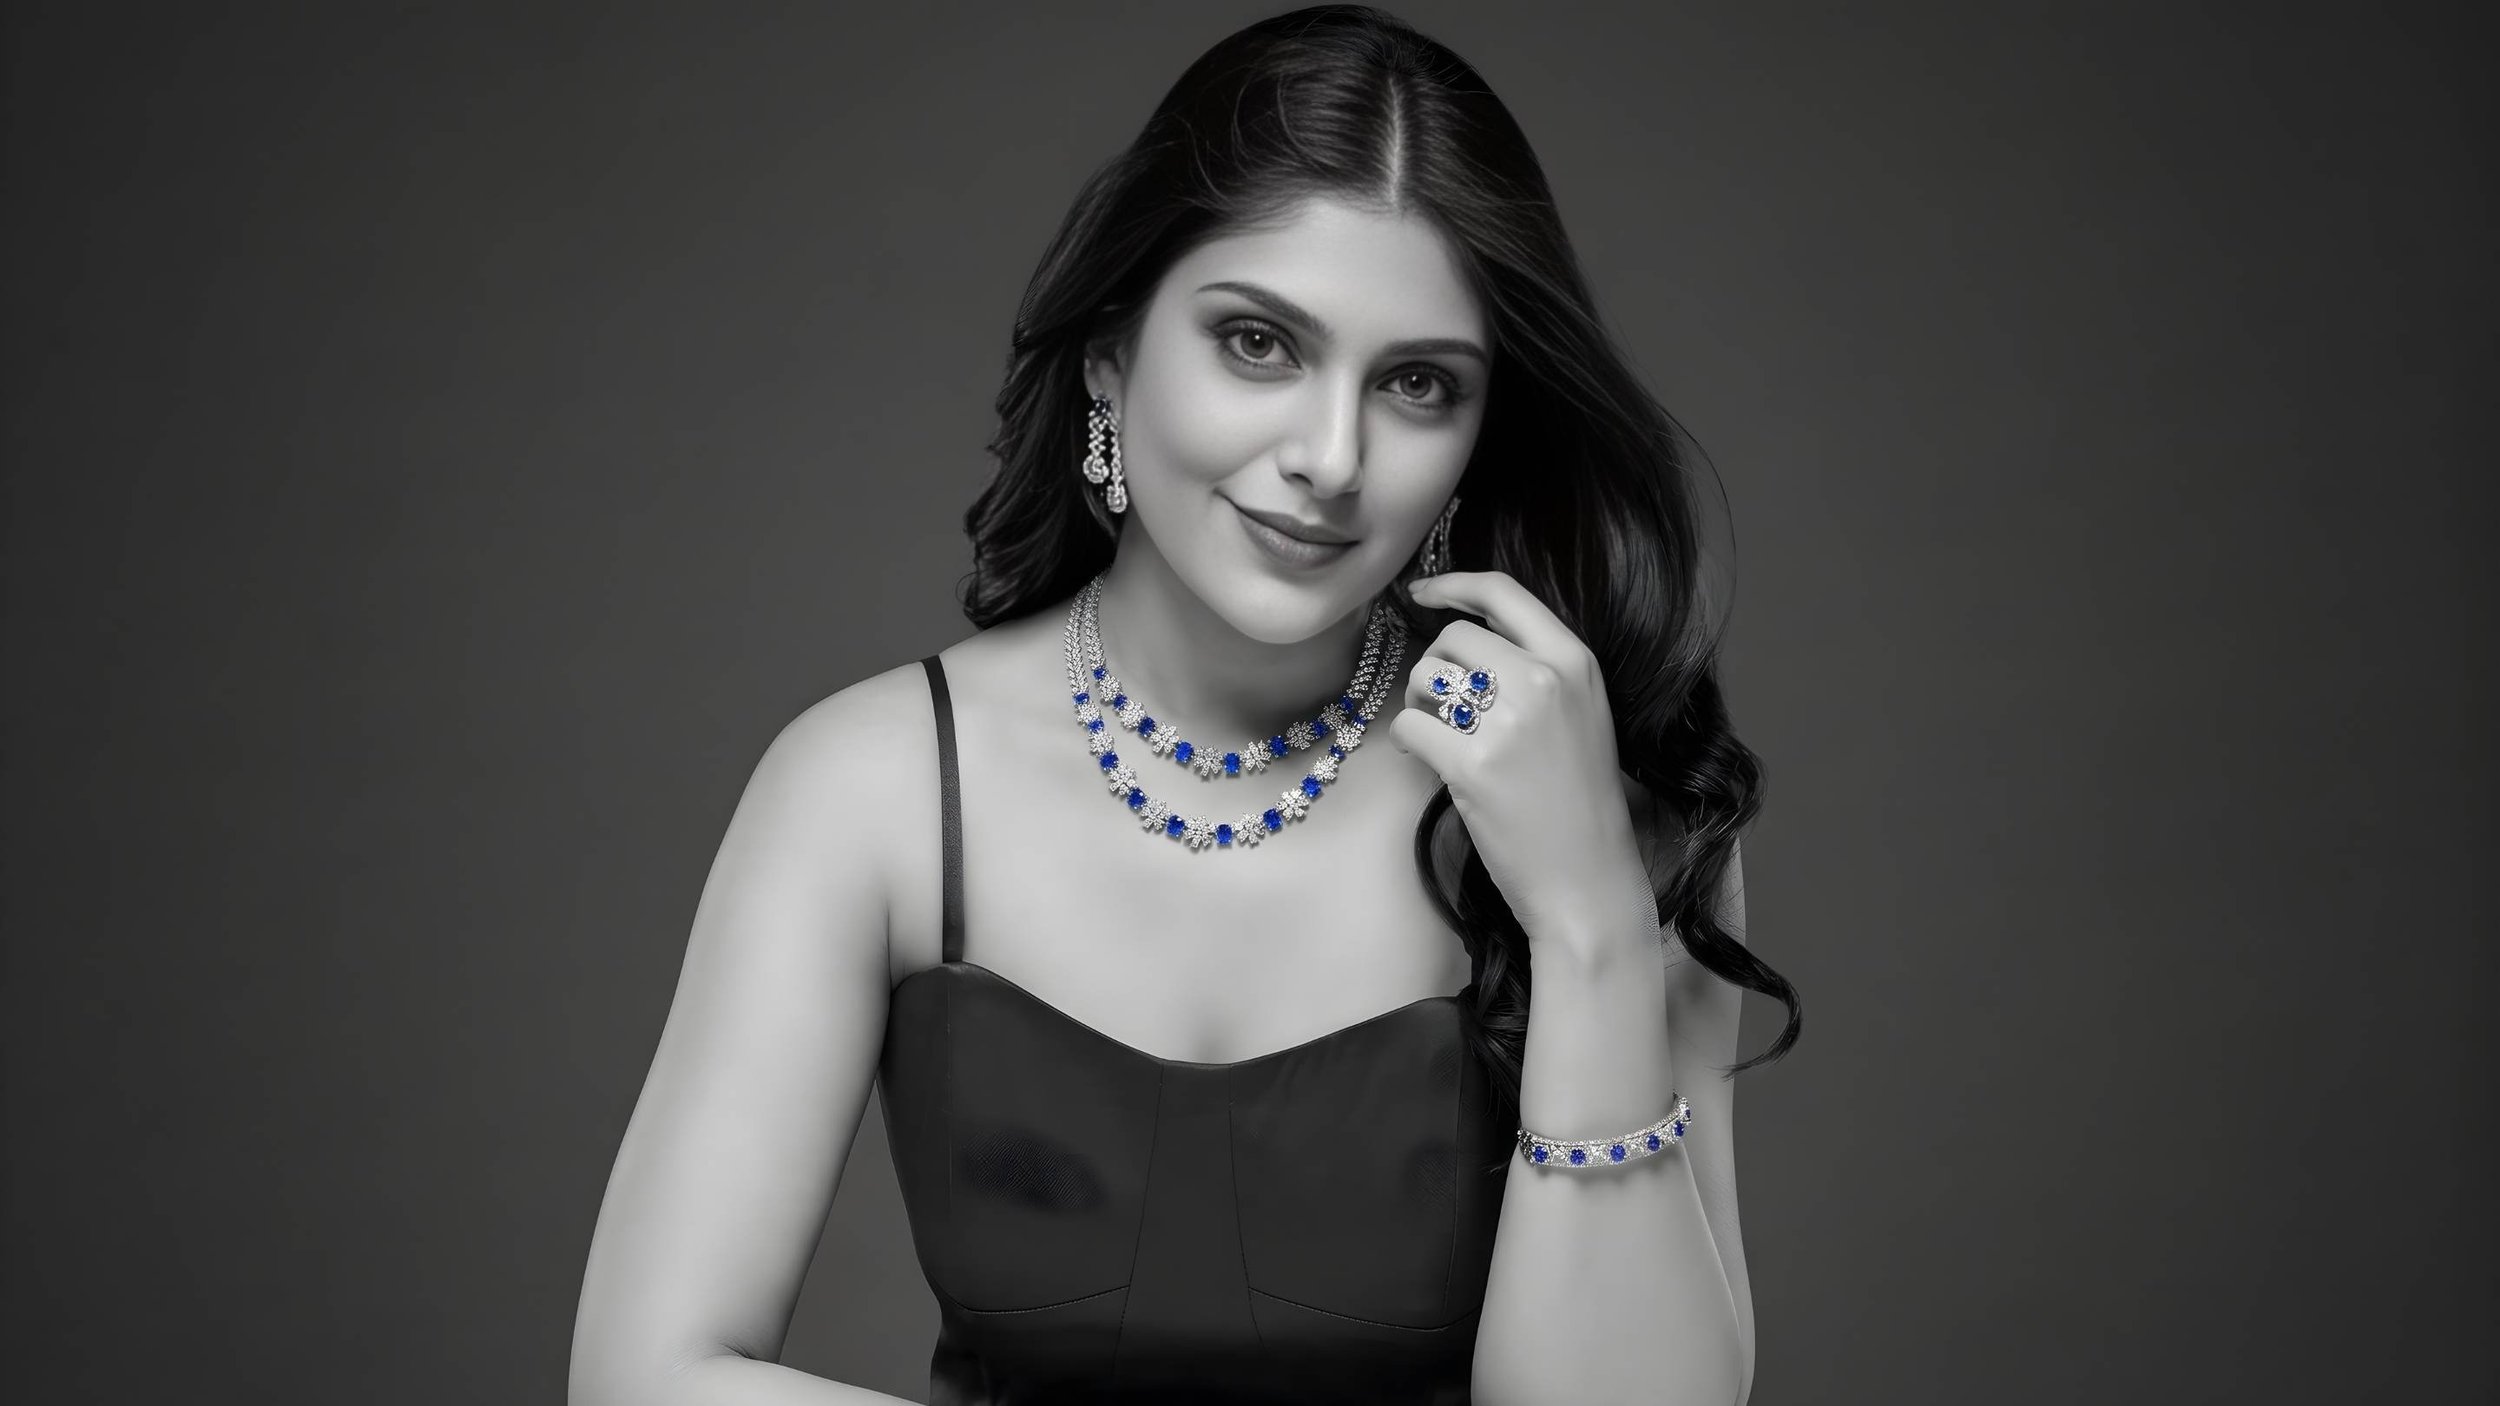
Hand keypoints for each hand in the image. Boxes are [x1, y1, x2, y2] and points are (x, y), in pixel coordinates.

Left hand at [1388, 571, 1657, 958]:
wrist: (1588, 879)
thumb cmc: (1579, 801)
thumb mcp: (1582, 715)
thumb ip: (1537, 670)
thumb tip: (1464, 641)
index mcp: (1575, 662)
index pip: (1504, 593)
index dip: (1454, 584)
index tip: (1423, 592)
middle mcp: (1545, 681)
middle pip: (1456, 637)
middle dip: (1435, 666)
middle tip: (1440, 706)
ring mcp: (1510, 723)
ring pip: (1427, 677)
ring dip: (1418, 703)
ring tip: (1437, 735)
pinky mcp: (1474, 766)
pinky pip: (1411, 726)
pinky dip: (1409, 741)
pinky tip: (1425, 759)